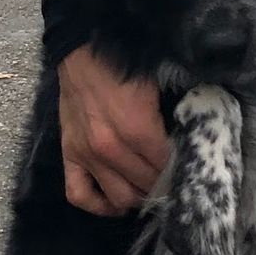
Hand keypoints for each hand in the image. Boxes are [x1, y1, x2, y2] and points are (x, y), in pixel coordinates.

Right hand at [57, 46, 168, 215]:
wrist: (83, 49)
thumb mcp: (157, 88)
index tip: (187, 171)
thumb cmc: (125, 64)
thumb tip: (185, 143)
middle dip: (162, 186)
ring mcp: (87, 155)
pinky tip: (113, 202)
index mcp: (138, 129)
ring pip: (118, 196)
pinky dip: (97, 205)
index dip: (178, 171)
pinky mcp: (68, 155)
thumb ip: (169, 119)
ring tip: (148, 190)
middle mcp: (111, 149)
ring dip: (136, 197)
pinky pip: (79, 194)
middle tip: (172, 182)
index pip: (165, 167)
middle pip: (144, 184)